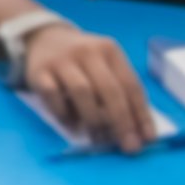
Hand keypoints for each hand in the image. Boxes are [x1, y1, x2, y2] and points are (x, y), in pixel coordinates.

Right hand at [23, 25, 154, 154]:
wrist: (44, 39)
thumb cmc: (82, 61)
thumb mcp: (105, 66)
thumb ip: (120, 91)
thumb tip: (136, 131)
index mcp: (109, 50)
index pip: (130, 85)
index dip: (141, 114)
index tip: (147, 138)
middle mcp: (87, 51)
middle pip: (109, 89)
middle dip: (122, 122)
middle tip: (128, 146)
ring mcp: (61, 60)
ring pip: (82, 92)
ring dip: (94, 119)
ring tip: (99, 138)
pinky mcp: (38, 71)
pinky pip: (53, 95)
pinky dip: (64, 113)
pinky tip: (72, 124)